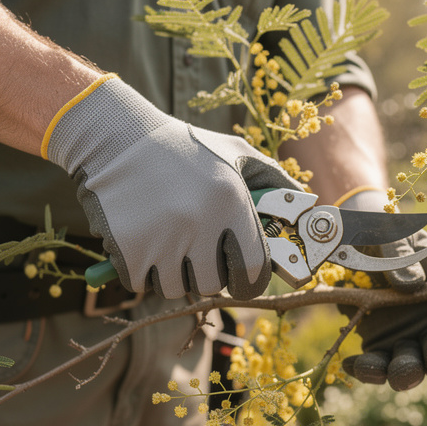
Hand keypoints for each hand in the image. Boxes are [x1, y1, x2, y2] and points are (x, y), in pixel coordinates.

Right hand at [45, 76, 299, 299]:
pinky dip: (143, 269)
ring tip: (168, 238)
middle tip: (197, 248)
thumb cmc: (185, 148)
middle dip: (207, 272)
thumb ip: (275, 181)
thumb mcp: (235, 153)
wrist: (117, 137)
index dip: (249, 279)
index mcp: (230, 203)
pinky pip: (142, 283)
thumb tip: (309, 208)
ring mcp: (161, 240)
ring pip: (176, 287)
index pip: (252, 271)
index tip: (241, 276)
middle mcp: (199, 225)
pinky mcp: (128, 250)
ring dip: (173, 272)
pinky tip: (143, 237)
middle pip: (212, 286)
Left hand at [336, 190, 426, 390]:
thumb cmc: (385, 233)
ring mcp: (408, 339)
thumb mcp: (392, 235)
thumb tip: (409, 284)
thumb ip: (401, 255)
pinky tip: (349, 362)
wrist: (355, 240)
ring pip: (413, 369)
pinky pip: (376, 367)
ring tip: (388, 369)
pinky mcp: (379, 346)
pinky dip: (366, 370)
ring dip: (405, 374)